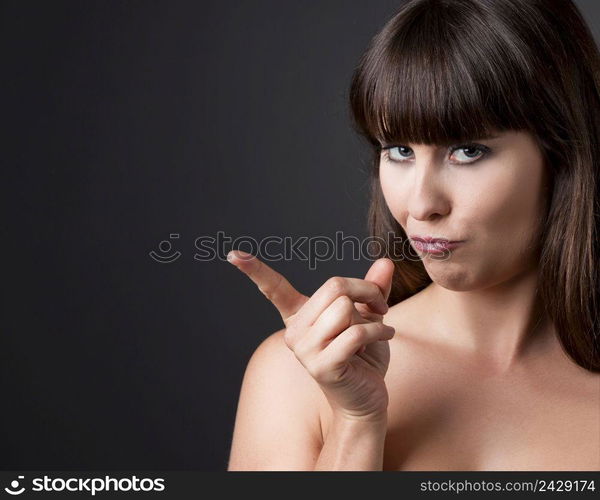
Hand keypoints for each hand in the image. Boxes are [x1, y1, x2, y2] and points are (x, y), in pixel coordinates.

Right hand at [227, 250, 395, 420]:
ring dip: (373, 317)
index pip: (274, 289)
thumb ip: (372, 290)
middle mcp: (295, 332)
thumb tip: (385, 263)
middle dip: (366, 291)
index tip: (234, 254)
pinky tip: (385, 337)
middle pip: (334, 286)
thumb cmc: (365, 356)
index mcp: (299, 317)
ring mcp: (305, 350)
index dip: (254, 270)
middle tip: (380, 306)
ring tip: (377, 331)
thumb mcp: (369, 316)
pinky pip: (356, 332)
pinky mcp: (322, 366)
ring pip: (345, 309)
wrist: (367, 398)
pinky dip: (380, 331)